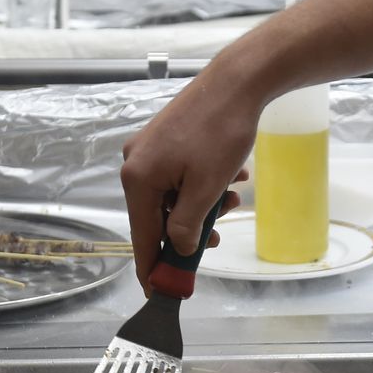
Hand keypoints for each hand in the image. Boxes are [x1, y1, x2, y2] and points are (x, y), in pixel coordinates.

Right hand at [120, 71, 257, 291]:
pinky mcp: (165, 138)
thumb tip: (176, 251)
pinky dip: (203, 183)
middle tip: (218, 234)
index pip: (140, 236)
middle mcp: (135, 163)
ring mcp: (149, 149)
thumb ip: (185, 227)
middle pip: (158, 215)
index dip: (151, 267)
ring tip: (234, 196)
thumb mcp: (205, 190)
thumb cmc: (221, 132)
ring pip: (173, 195)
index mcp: (138, 178)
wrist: (238, 80)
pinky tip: (232, 176)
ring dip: (203, 204)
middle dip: (190, 228)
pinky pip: (179, 175)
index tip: (158, 292)